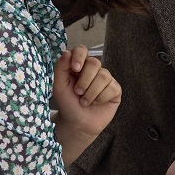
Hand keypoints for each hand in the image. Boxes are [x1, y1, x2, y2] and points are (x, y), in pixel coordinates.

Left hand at [53, 48, 120, 162]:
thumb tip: (67, 52)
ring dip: (91, 93)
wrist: (77, 124)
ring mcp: (105, 79)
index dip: (80, 57)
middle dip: (85, 80)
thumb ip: (61, 68)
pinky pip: (112, 88)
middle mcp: (93, 70)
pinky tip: (96, 103)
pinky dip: (101, 98)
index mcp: (78, 66)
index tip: (75, 68)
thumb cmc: (68, 104)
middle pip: (95, 63)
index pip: (82, 50)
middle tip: (78, 92)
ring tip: (84, 102)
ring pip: (104, 76)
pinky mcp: (115, 90)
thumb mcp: (59, 86)